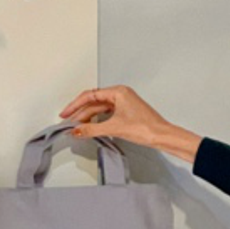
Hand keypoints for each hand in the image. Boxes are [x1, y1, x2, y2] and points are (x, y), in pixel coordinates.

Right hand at [59, 85, 202, 162]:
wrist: (163, 136)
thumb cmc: (147, 127)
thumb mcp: (114, 127)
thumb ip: (91, 129)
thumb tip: (77, 130)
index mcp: (118, 91)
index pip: (89, 95)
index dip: (75, 105)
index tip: (66, 113)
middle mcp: (120, 94)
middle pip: (93, 102)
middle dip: (80, 112)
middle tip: (69, 122)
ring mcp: (123, 103)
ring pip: (99, 108)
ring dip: (87, 117)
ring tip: (77, 126)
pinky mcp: (126, 112)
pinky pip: (106, 114)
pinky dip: (96, 120)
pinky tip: (90, 126)